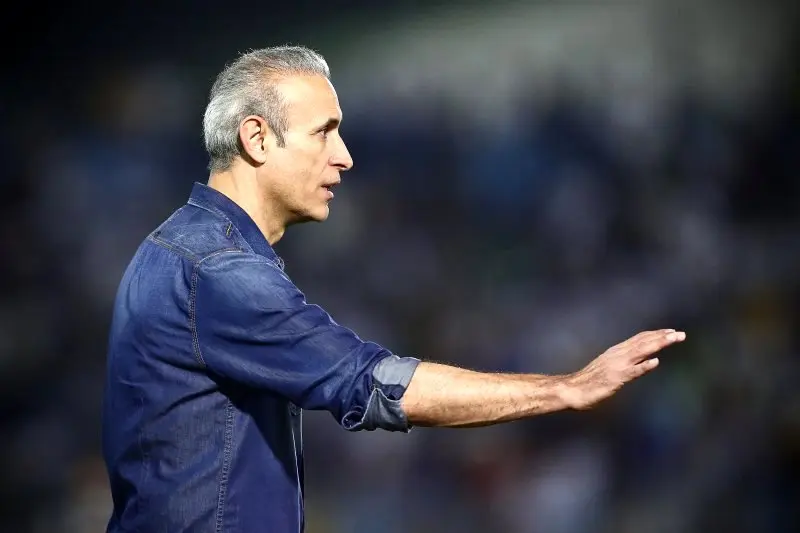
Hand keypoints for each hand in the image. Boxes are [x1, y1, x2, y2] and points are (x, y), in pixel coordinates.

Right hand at [564, 329, 685, 409]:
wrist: (572, 390)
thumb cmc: (589, 381)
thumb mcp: (609, 367)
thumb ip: (625, 362)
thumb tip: (643, 361)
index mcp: (616, 352)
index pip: (639, 339)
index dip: (656, 334)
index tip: (671, 331)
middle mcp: (618, 355)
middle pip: (643, 342)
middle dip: (663, 337)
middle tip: (681, 334)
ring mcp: (617, 366)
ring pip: (641, 351)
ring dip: (658, 344)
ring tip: (673, 339)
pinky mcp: (615, 379)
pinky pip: (632, 372)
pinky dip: (644, 366)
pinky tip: (656, 362)